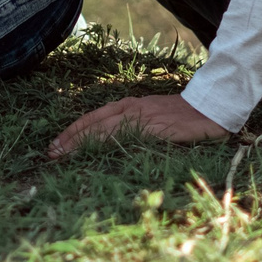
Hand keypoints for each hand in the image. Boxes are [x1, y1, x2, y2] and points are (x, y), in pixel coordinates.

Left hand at [49, 93, 227, 157]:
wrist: (211, 107)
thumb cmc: (183, 115)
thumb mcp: (153, 117)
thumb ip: (134, 125)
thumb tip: (113, 141)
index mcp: (129, 105)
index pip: (93, 117)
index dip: (73, 131)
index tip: (55, 145)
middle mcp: (131, 108)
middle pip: (93, 123)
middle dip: (70, 138)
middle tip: (50, 153)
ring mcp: (142, 117)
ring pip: (104, 129)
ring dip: (81, 142)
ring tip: (63, 156)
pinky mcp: (155, 128)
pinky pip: (127, 136)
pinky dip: (109, 143)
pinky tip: (96, 152)